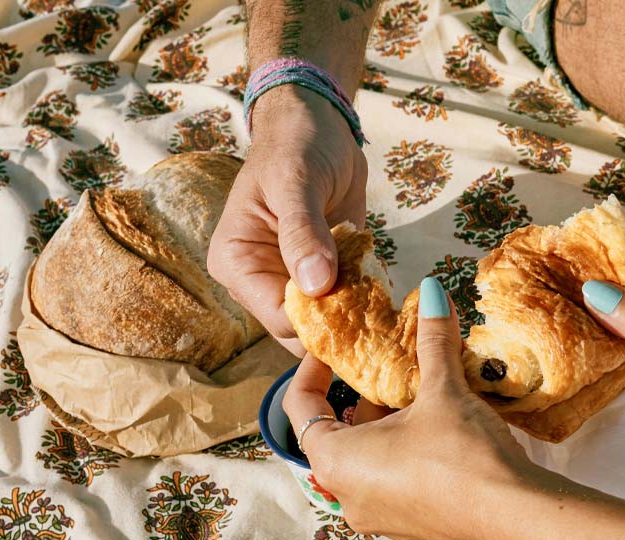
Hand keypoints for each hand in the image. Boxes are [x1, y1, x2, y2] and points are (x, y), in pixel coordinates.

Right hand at [208, 87, 368, 353]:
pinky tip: (387, 294)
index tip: (358, 314)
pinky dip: (367, 303)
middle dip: (339, 328)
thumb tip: (314, 285)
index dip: (317, 324)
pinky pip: (344, 304)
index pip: (277, 316)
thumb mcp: (295, 181)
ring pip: (324, 324)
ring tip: (385, 304)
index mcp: (237, 262)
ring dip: (356, 318)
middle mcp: (259, 280)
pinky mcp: (323, 275)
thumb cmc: (295, 144)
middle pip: (300, 330)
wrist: (316, 123)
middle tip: (381, 318)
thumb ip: (303, 233)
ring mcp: (292, 281)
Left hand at [284, 278, 540, 539]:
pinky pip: (394, 479)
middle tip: (392, 362)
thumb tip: (433, 291)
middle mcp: (347, 495)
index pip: (301, 407)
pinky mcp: (410, 526)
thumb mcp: (443, 391)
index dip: (312, 370)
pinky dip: (406, 450)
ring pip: (370, 456)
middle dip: (365, 394)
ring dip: (390, 422)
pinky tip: (442, 427)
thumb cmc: (461, 456)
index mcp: (335, 461)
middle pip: (339, 431)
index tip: (334, 348)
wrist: (514, 519)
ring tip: (423, 390)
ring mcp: (379, 517)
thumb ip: (433, 340)